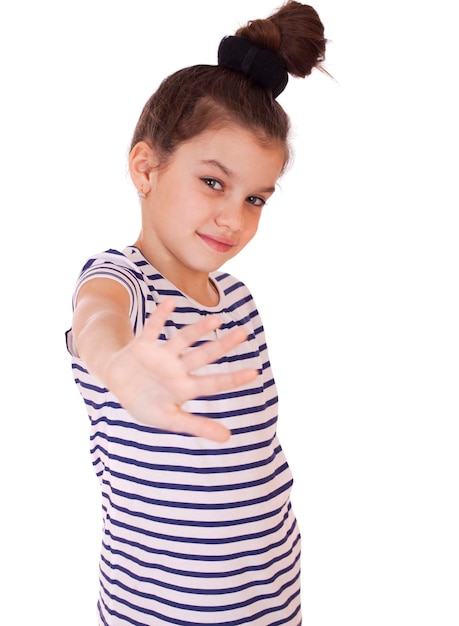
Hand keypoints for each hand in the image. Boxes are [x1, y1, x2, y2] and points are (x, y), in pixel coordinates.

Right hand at [103, 298, 257, 441]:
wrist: (117, 383)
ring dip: (198, 329)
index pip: (214, 383)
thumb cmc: (146, 403)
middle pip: (204, 355)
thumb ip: (197, 426)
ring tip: (216, 320)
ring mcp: (161, 355)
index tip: (256, 372)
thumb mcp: (169, 419)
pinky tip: (170, 303)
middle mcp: (178, 368)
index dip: (234, 379)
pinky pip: (152, 328)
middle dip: (223, 345)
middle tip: (244, 334)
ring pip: (183, 339)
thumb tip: (228, 437)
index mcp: (185, 387)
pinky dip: (160, 316)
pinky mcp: (143, 345)